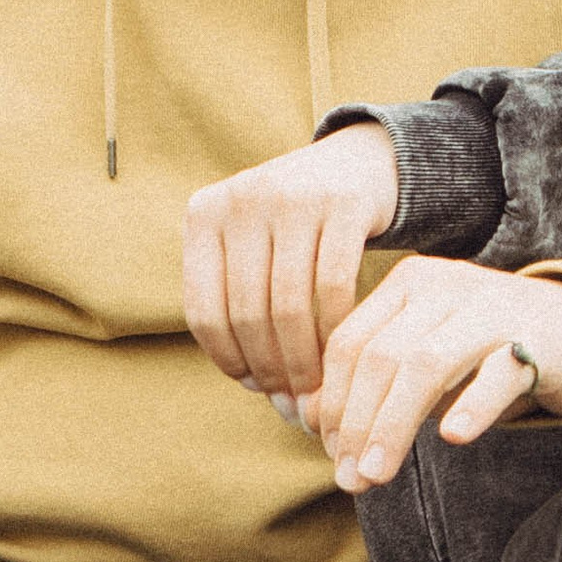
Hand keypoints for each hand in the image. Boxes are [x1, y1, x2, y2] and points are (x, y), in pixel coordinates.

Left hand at [182, 128, 402, 403]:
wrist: (356, 162)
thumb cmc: (294, 223)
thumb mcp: (249, 241)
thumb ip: (235, 294)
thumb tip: (244, 378)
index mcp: (205, 214)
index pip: (204, 310)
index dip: (227, 360)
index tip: (253, 387)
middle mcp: (243, 200)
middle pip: (248, 312)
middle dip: (270, 367)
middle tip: (291, 398)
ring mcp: (292, 197)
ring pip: (290, 305)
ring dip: (303, 358)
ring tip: (315, 386)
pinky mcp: (342, 203)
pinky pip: (334, 286)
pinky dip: (336, 327)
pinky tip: (341, 349)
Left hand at [314, 260, 561, 493]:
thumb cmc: (490, 353)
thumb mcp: (427, 358)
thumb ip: (376, 382)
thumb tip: (316, 422)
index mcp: (409, 283)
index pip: (349, 342)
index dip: (330, 401)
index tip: (329, 452)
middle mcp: (446, 286)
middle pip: (380, 356)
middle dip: (355, 423)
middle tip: (350, 477)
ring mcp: (492, 309)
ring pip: (426, 364)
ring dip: (393, 424)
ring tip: (377, 474)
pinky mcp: (538, 339)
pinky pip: (499, 371)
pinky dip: (473, 405)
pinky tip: (455, 438)